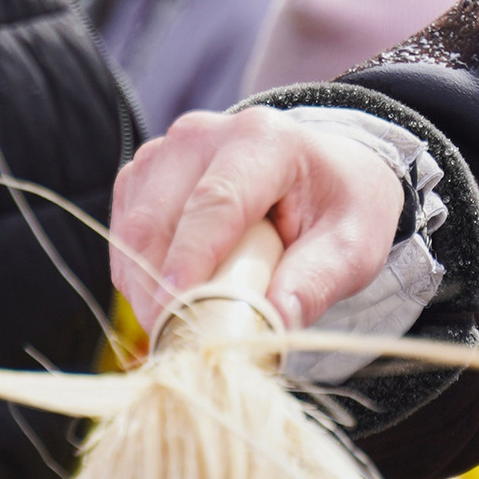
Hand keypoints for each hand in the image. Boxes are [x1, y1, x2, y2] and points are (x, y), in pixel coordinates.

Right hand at [113, 104, 404, 332]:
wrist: (324, 173)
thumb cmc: (340, 208)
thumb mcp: (353, 246)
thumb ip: (316, 282)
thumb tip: (273, 324)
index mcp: (263, 141)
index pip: (215, 203)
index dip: (190, 261)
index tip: (174, 311)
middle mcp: (204, 135)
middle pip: (160, 218)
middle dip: (159, 288)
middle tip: (180, 342)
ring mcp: (166, 150)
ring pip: (133, 228)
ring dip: (144, 286)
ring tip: (179, 327)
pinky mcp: (144, 173)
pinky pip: (124, 232)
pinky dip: (137, 273)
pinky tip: (169, 297)